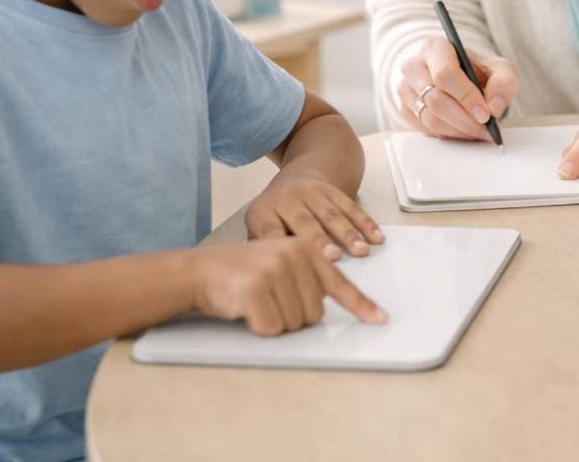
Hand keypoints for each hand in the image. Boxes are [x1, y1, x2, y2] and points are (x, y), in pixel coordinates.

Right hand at [189, 237, 385, 334]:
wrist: (199, 270)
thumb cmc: (242, 273)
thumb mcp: (281, 264)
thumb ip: (307, 278)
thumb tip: (329, 307)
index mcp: (306, 250)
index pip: (340, 283)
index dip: (361, 305)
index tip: (379, 319)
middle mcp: (294, 255)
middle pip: (315, 313)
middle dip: (293, 317)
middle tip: (269, 300)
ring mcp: (275, 270)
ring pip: (294, 323)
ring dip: (274, 322)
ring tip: (255, 301)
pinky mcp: (256, 288)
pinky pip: (271, 328)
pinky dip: (258, 327)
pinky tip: (245, 309)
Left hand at [246, 172, 385, 259]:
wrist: (296, 177)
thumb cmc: (275, 214)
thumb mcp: (258, 227)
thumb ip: (261, 250)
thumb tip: (265, 278)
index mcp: (264, 211)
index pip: (270, 229)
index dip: (281, 245)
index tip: (294, 263)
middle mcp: (287, 198)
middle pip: (305, 221)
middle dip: (321, 240)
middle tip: (333, 257)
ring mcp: (312, 192)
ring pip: (331, 214)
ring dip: (348, 233)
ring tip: (360, 251)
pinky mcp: (333, 190)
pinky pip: (351, 206)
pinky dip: (365, 223)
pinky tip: (376, 237)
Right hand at [396, 36, 517, 140]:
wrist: (459, 78)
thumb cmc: (477, 70)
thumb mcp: (498, 68)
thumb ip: (504, 82)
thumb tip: (494, 106)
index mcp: (435, 48)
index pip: (445, 74)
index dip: (466, 97)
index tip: (485, 114)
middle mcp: (413, 66)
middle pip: (435, 99)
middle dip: (465, 120)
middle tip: (486, 129)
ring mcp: (405, 88)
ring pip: (430, 118)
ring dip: (458, 130)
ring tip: (478, 131)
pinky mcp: (404, 108)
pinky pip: (425, 129)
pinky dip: (448, 134)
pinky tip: (463, 130)